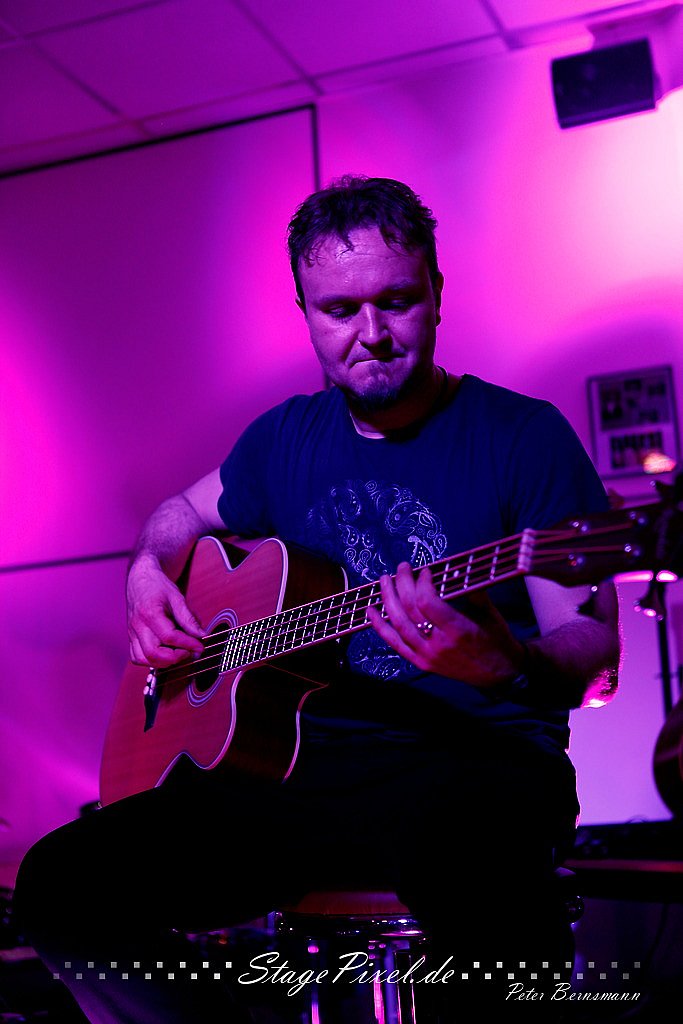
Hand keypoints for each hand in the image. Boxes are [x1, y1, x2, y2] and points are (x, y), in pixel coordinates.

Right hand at [126, 554, 204, 666]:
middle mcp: (138, 625)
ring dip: (163, 662)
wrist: (140, 580)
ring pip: (143, 659)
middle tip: (189, 651)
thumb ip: (188, 618)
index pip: (169, 637)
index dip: (188, 644)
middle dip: (175, 657)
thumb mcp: (177, 597)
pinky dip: (151, 661)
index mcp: (149, 613)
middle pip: (153, 653)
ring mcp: (132, 633)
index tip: (200, 645)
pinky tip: (165, 654)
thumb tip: (202, 635)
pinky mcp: (131, 637)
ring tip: (178, 653)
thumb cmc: (158, 587)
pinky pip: (137, 657)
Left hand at [365, 562, 524, 687]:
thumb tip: (458, 571)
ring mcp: (427, 655)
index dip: (422, 583)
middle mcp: (439, 643)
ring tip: (384, 581)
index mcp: (457, 629)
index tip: (426, 571)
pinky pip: (395, 644)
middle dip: (403, 583)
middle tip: (403, 568)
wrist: (499, 673)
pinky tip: (371, 611)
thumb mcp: (491, 614)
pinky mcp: (421, 663)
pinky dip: (381, 627)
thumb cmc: (496, 640)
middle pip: (410, 609)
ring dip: (388, 599)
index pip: (428, 602)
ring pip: (399, 624)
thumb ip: (473, 592)